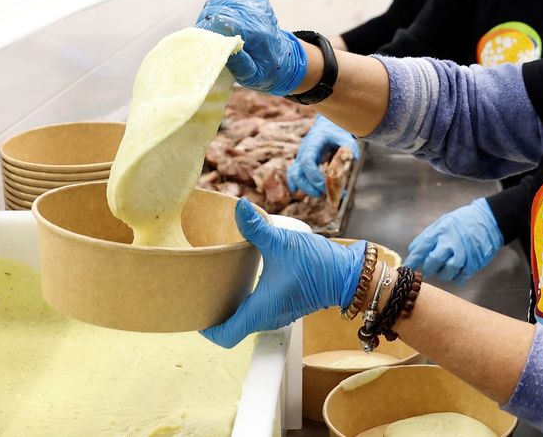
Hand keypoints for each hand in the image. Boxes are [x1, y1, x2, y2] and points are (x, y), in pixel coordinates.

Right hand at [195, 0, 307, 95]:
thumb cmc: (265, 68)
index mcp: (256, 33)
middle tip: (205, 38)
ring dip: (210, 13)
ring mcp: (255, 2)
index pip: (223, 22)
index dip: (208, 31)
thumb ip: (241, 65)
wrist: (283, 55)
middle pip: (217, 9)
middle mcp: (256, 13)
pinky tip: (220, 10)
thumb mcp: (254, 75)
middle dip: (206, 23)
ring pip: (219, 0)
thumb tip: (227, 47)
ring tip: (212, 29)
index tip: (205, 42)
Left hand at [201, 197, 365, 347]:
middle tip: (200, 290)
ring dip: (229, 306)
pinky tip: (241, 279)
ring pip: (243, 320)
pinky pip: (256, 312)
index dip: (205, 327)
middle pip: (229, 328)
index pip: (224, 336)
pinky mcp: (283, 307)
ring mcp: (275, 315)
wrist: (347, 275)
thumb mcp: (282, 242)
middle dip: (213, 312)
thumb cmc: (317, 265)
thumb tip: (239, 207)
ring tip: (217, 281)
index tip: (195, 308)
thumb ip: (256, 227)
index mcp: (259, 311)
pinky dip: (244, 301)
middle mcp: (265, 319)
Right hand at [288, 117, 360, 196]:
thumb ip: (349, 149)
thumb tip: (352, 159)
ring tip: (319, 194)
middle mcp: (304, 150)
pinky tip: (297, 191)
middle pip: (298, 171)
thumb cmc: (337, 134)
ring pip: (294, 175)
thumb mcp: (346, 138)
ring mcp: (301, 156)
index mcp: (314, 142)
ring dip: (304, 187)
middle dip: (309, 186)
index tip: (325, 185)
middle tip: (324, 194)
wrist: (328, 127)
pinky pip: (293, 174)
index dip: (314, 176)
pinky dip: (294, 183)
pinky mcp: (301, 163)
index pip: (307, 161)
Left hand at [404, 199, 502, 283]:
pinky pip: (461, 277)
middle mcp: (451, 242)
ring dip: (443, 274)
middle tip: (427, 269)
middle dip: (428, 268)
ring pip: (447, 272)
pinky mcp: (474, 262)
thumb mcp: (443, 222)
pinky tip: (456, 271)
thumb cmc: (462, 221)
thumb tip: (413, 251)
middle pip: (433, 261)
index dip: (412, 260)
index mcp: (441, 231)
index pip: (421, 248)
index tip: (406, 268)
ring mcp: (464, 253)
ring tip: (444, 269)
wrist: (489, 220)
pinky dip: (456, 277)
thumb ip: (428, 236)